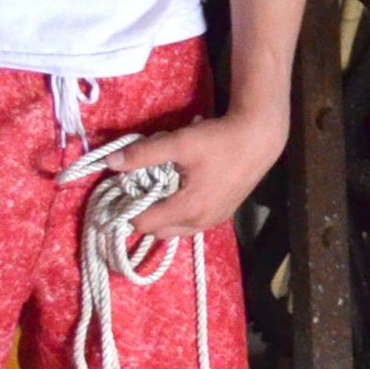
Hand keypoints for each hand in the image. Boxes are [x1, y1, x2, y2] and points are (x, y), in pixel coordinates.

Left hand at [101, 111, 287, 239]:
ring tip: (158, 188)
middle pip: (157, 231)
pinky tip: (180, 188)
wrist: (260, 137)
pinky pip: (190, 223)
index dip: (127, 209)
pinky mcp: (222, 214)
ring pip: (175, 229)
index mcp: (188, 209)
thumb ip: (143, 154)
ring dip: (161, 214)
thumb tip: (110, 162)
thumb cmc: (219, 140)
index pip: (143, 224)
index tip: (123, 189)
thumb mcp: (179, 143)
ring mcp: (214, 220)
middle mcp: (200, 222)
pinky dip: (179, 212)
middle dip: (143, 213)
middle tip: (138, 188)